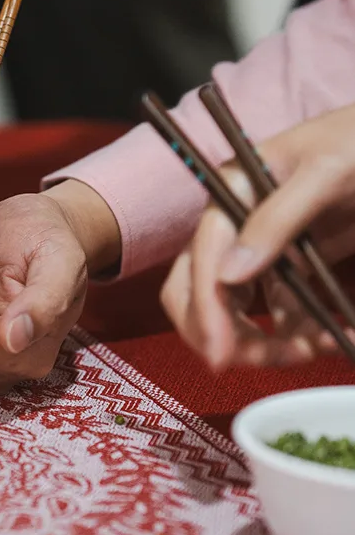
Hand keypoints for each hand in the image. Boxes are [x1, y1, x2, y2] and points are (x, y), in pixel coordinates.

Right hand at [161, 106, 354, 369]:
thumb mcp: (325, 173)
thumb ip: (276, 220)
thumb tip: (228, 276)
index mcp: (232, 193)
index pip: (201, 261)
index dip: (206, 311)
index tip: (221, 357)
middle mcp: (236, 224)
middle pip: (201, 291)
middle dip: (224, 334)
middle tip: (265, 361)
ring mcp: (263, 248)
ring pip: (238, 311)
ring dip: (266, 342)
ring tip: (313, 350)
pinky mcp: (292, 266)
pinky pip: (281, 312)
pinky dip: (297, 334)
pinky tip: (332, 338)